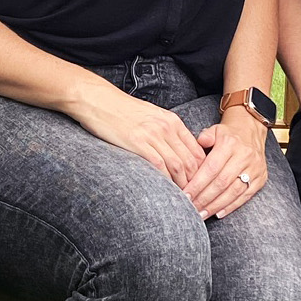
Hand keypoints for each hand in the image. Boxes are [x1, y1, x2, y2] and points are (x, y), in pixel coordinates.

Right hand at [74, 84, 206, 189]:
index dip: (202, 172)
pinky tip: (166, 192)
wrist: (98, 99)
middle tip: (195, 199)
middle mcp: (166, 127)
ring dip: (183, 185)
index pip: (197, 150)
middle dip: (196, 183)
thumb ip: (166, 131)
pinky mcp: (137, 142)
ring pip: (178, 165)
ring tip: (184, 201)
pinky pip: (159, 165)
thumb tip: (176, 151)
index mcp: (172, 121)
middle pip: (191, 160)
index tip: (200, 186)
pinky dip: (166, 181)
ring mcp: (152, 134)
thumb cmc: (121, 110)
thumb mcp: (151, 116)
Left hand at [184, 110, 268, 218]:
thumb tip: (196, 146)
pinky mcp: (260, 178)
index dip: (198, 184)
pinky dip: (231, 206)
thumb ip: (203, 138)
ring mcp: (254, 168)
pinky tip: (218, 213)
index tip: (185, 195)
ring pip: (233, 192)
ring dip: (216, 206)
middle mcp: (244, 156)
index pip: (211, 168)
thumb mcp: (214, 130)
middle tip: (191, 208)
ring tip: (202, 214)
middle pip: (222, 183)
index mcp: (229, 144)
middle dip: (204, 198)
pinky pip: (245, 196)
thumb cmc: (228, 134)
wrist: (251, 131)